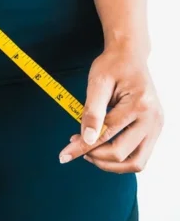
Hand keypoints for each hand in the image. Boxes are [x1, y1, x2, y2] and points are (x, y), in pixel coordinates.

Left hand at [58, 48, 164, 172]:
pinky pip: (139, 155)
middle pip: (123, 154)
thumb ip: (92, 111)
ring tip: (89, 152)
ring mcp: (156, 126)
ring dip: (110, 164)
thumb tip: (86, 139)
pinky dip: (120, 158)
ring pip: (136, 162)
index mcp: (139, 105)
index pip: (106, 135)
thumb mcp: (97, 83)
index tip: (64, 155)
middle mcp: (153, 119)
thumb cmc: (113, 65)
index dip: (82, 147)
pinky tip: (102, 148)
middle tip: (76, 147)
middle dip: (96, 157)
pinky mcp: (154, 130)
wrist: (130, 56)